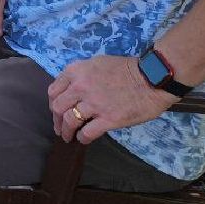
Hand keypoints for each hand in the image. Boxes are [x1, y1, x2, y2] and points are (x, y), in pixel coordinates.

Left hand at [48, 55, 176, 143]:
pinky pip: (87, 132)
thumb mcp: (96, 63)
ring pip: (70, 121)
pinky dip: (82, 138)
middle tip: (59, 128)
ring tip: (68, 137)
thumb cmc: (126, 69)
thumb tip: (72, 90)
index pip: (54, 91)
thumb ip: (81, 75)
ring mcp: (93, 103)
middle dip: (56, 120)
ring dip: (67, 131)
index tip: (56, 111)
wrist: (151, 78)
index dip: (53, 104)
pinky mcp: (108, 119)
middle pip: (58, 107)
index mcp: (76, 71)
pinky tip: (83, 139)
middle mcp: (80, 86)